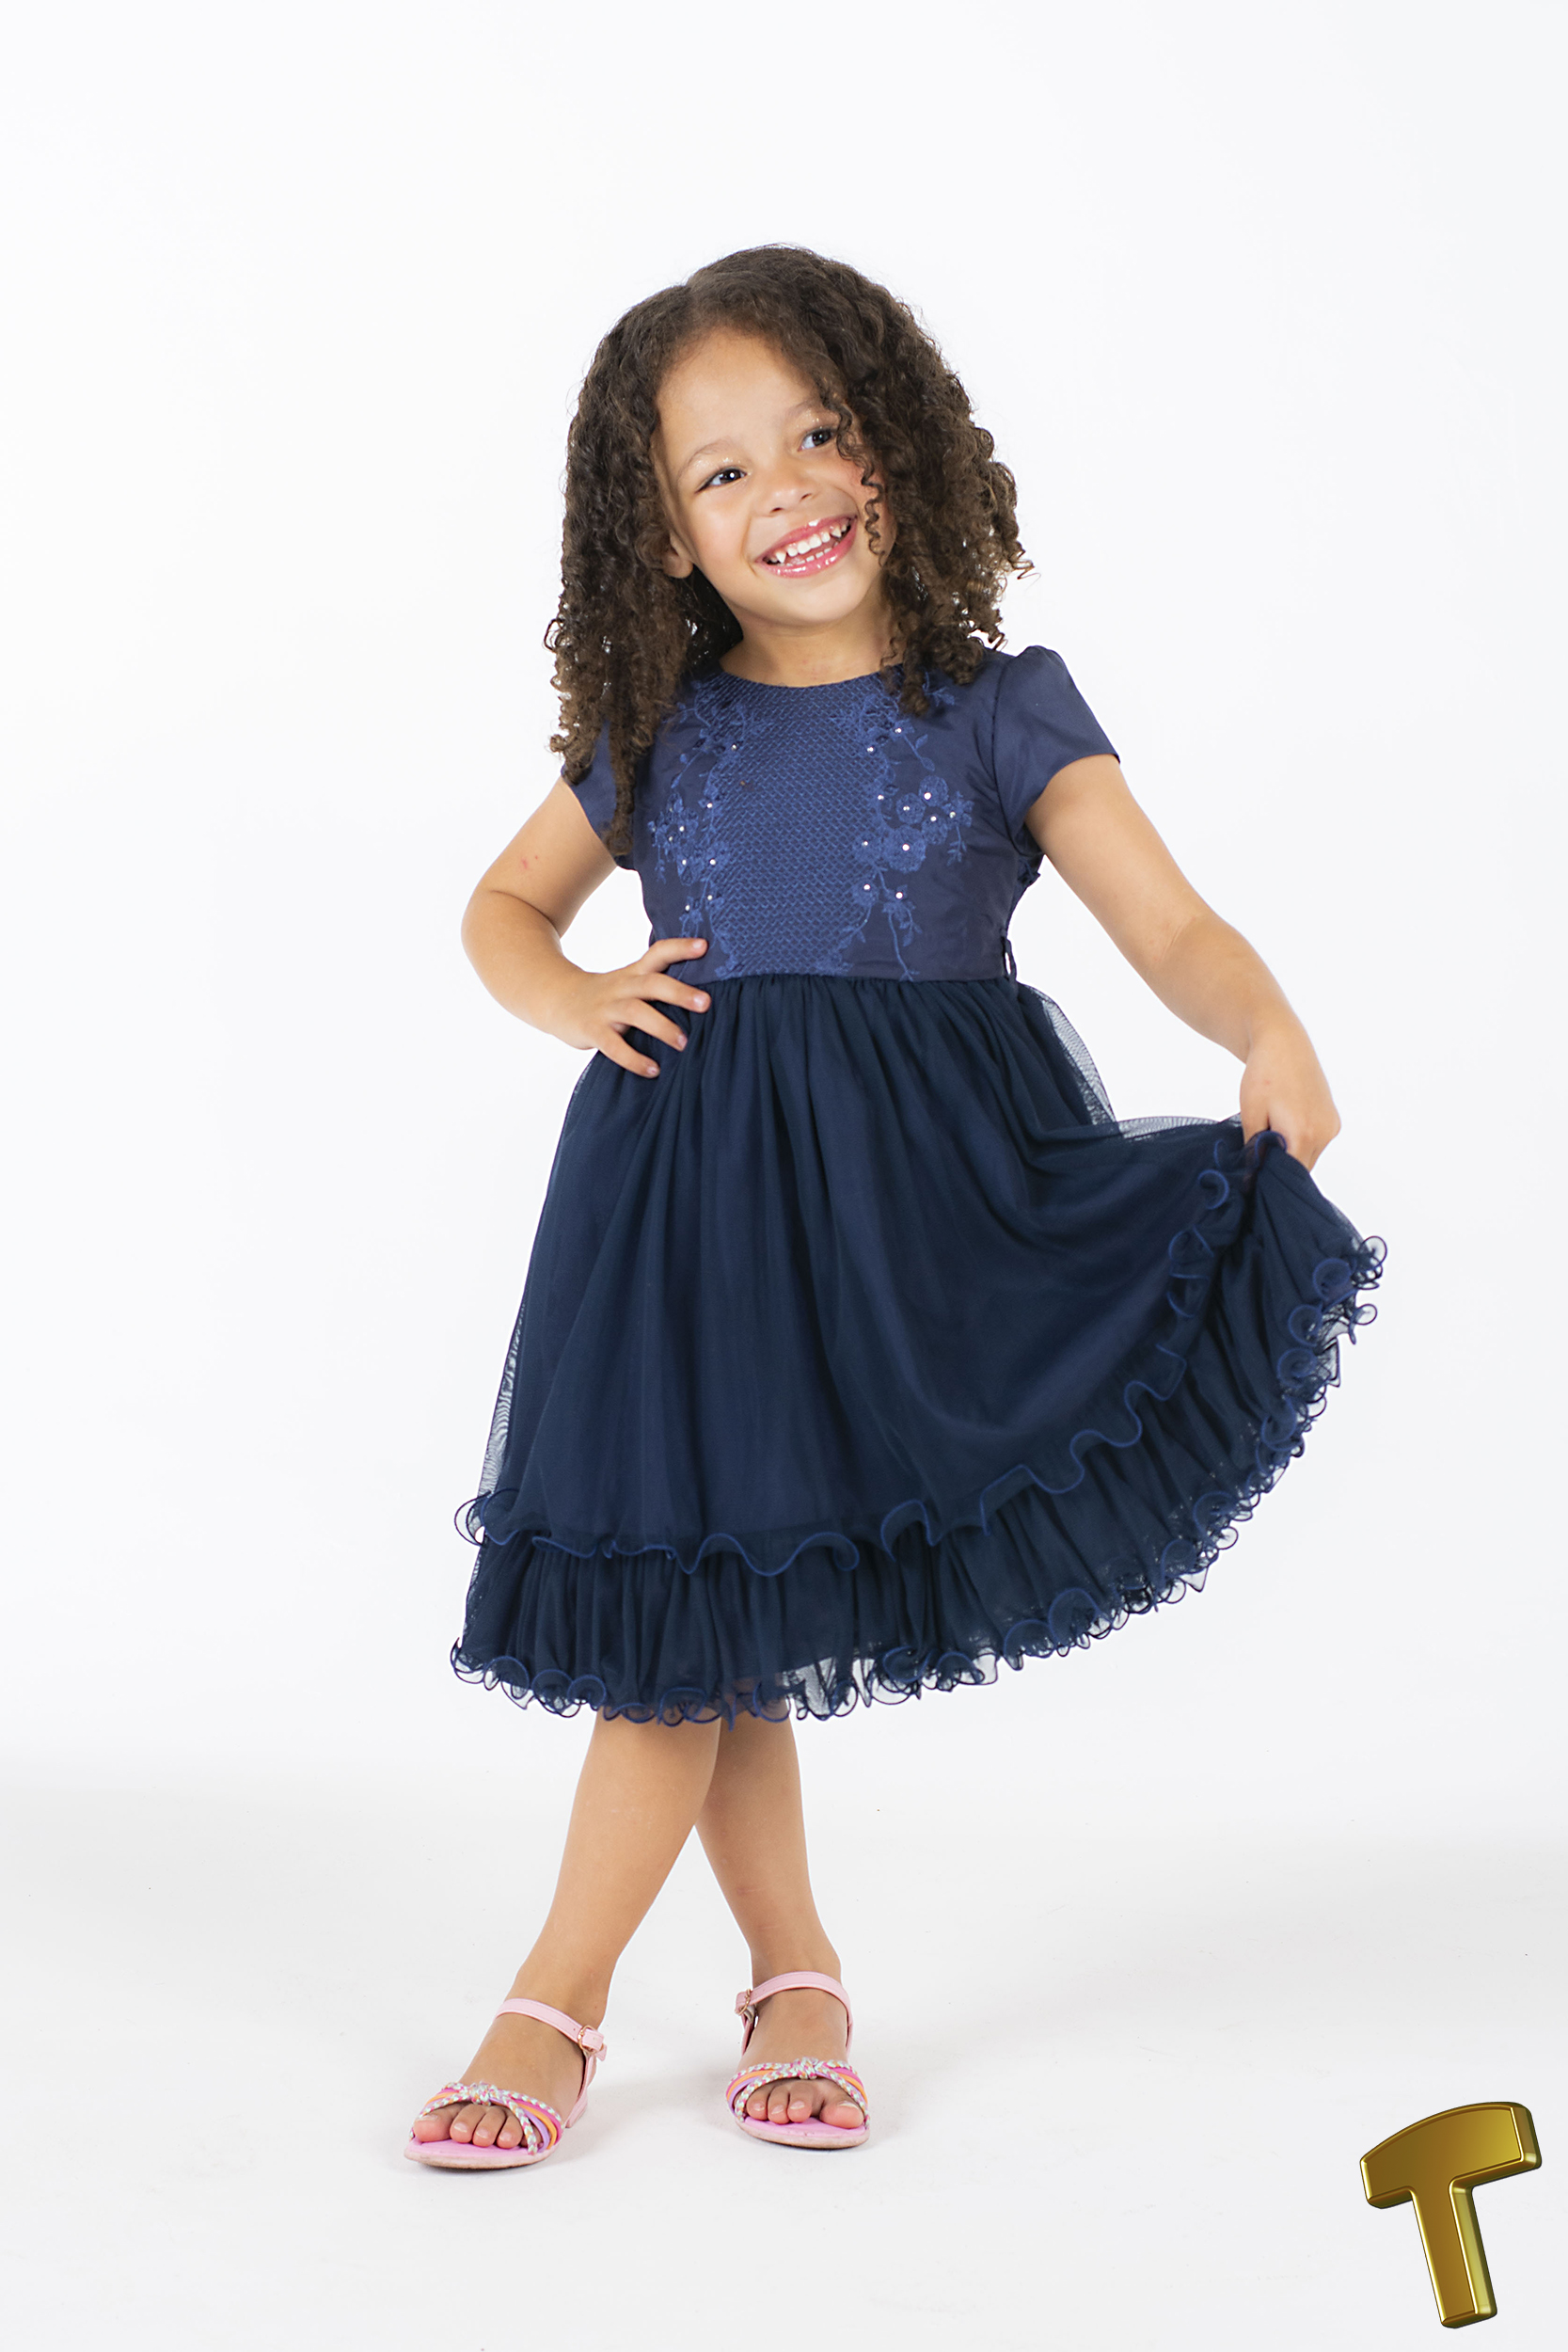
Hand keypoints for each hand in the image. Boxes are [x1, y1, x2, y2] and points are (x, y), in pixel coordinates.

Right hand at [551, 937, 709, 1077]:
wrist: (555, 999)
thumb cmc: (605, 995)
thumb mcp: (627, 982)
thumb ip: (656, 984)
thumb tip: (702, 998)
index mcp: (633, 974)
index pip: (658, 953)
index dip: (681, 948)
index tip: (705, 946)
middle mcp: (622, 987)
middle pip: (651, 983)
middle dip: (679, 992)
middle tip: (705, 1004)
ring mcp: (606, 1009)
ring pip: (635, 1012)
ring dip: (662, 1027)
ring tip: (684, 1043)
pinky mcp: (592, 1031)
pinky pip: (614, 1046)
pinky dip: (634, 1059)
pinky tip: (653, 1070)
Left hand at [1238, 1016, 1340, 1170]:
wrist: (1284, 1043)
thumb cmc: (1264, 1074)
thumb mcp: (1251, 1114)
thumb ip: (1254, 1149)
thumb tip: (1253, 1175)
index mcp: (1303, 1134)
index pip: (1289, 1176)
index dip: (1269, 1179)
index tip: (1253, 1175)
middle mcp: (1324, 1133)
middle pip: (1301, 1169)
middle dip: (1280, 1166)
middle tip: (1257, 1152)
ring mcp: (1332, 1126)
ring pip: (1308, 1156)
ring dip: (1290, 1153)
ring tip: (1271, 1131)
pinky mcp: (1333, 1119)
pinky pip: (1316, 1143)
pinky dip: (1300, 1142)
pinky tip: (1284, 1124)